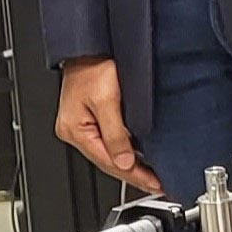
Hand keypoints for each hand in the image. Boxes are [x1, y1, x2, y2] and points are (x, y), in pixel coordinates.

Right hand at [55, 57, 161, 194]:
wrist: (89, 46)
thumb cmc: (93, 66)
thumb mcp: (106, 100)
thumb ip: (115, 134)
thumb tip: (125, 162)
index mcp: (74, 130)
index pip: (108, 162)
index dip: (134, 175)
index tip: (153, 183)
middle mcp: (75, 131)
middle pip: (107, 162)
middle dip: (133, 174)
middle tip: (157, 184)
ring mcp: (81, 126)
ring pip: (108, 155)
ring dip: (130, 166)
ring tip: (151, 176)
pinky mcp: (89, 120)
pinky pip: (108, 144)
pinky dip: (124, 153)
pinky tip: (136, 158)